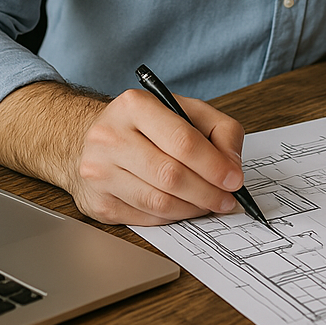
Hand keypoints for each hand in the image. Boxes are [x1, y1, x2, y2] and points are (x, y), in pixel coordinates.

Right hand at [0, 82, 245, 225]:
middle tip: (228, 200)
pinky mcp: (96, 202)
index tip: (235, 180)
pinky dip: (171, 218)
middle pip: (170, 175)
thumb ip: (220, 130)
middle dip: (208, 192)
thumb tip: (232, 166)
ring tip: (210, 205)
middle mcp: (110, 136)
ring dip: (192, 209)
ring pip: (158, 202)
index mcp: (135, 106)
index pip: (183, 141)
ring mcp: (98, 172)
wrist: (90, 140)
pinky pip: (144, 218)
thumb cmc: (146, 126)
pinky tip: (183, 209)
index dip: (214, 165)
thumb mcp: (186, 110)